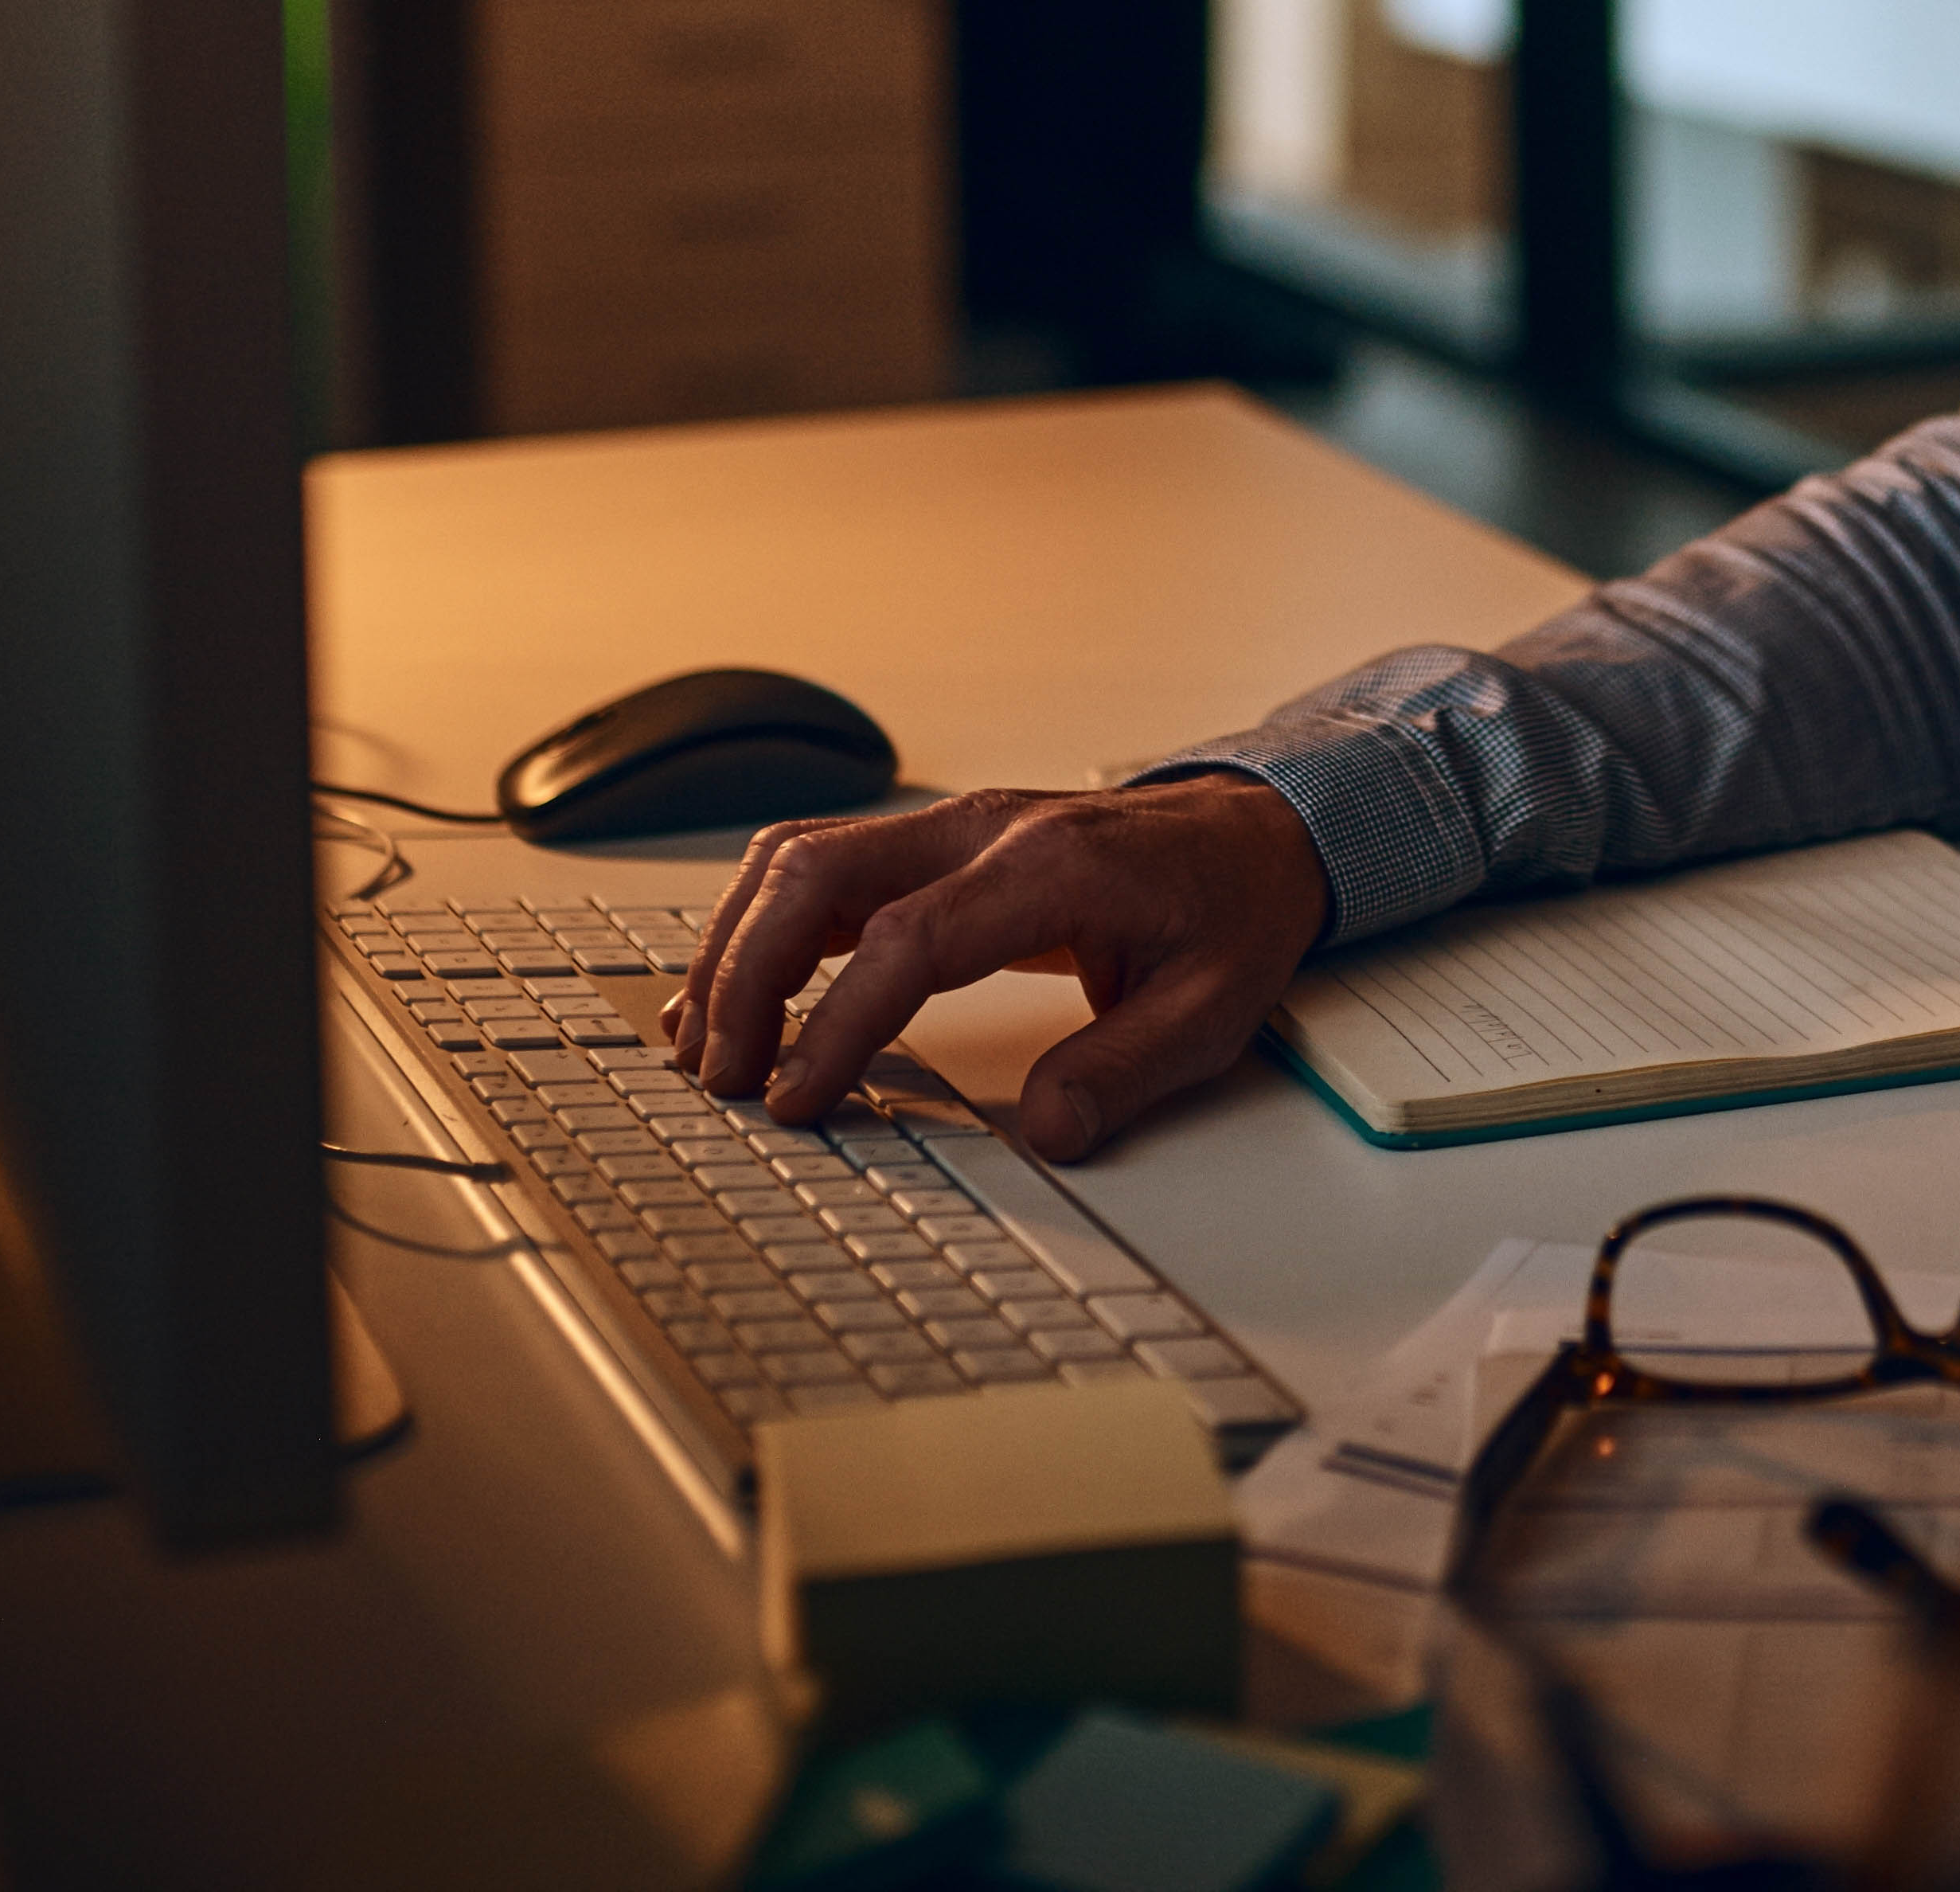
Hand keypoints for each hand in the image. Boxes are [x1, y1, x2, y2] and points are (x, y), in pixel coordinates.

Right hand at [662, 772, 1333, 1161]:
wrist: (1255, 830)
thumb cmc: (1231, 907)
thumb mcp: (1216, 1006)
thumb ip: (1129, 1070)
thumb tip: (1050, 1132)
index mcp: (1051, 866)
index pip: (906, 939)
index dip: (837, 1022)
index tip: (795, 1096)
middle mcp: (983, 830)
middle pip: (818, 873)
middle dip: (748, 975)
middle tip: (722, 1077)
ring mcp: (950, 828)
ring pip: (800, 858)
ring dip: (736, 944)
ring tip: (704, 1042)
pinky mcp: (933, 845)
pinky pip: (820, 866)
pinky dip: (761, 924)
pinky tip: (736, 990)